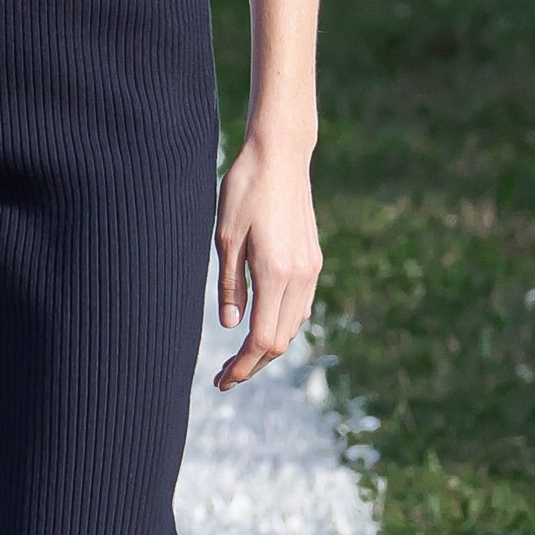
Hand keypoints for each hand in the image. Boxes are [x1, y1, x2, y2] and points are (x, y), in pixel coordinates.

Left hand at [213, 134, 321, 389]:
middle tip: (224, 376)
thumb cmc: (245, 189)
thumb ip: (231, 285)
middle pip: (280, 340)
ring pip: (293, 325)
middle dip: (253, 364)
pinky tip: (261, 324)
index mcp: (276, 273)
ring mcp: (311, 268)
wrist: (281, 154)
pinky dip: (280, 324)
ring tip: (239, 356)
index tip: (222, 380)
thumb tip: (231, 326)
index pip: (261, 339)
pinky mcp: (312, 258)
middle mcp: (300, 276)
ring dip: (267, 346)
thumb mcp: (225, 238)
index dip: (243, 367)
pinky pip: (299, 306)